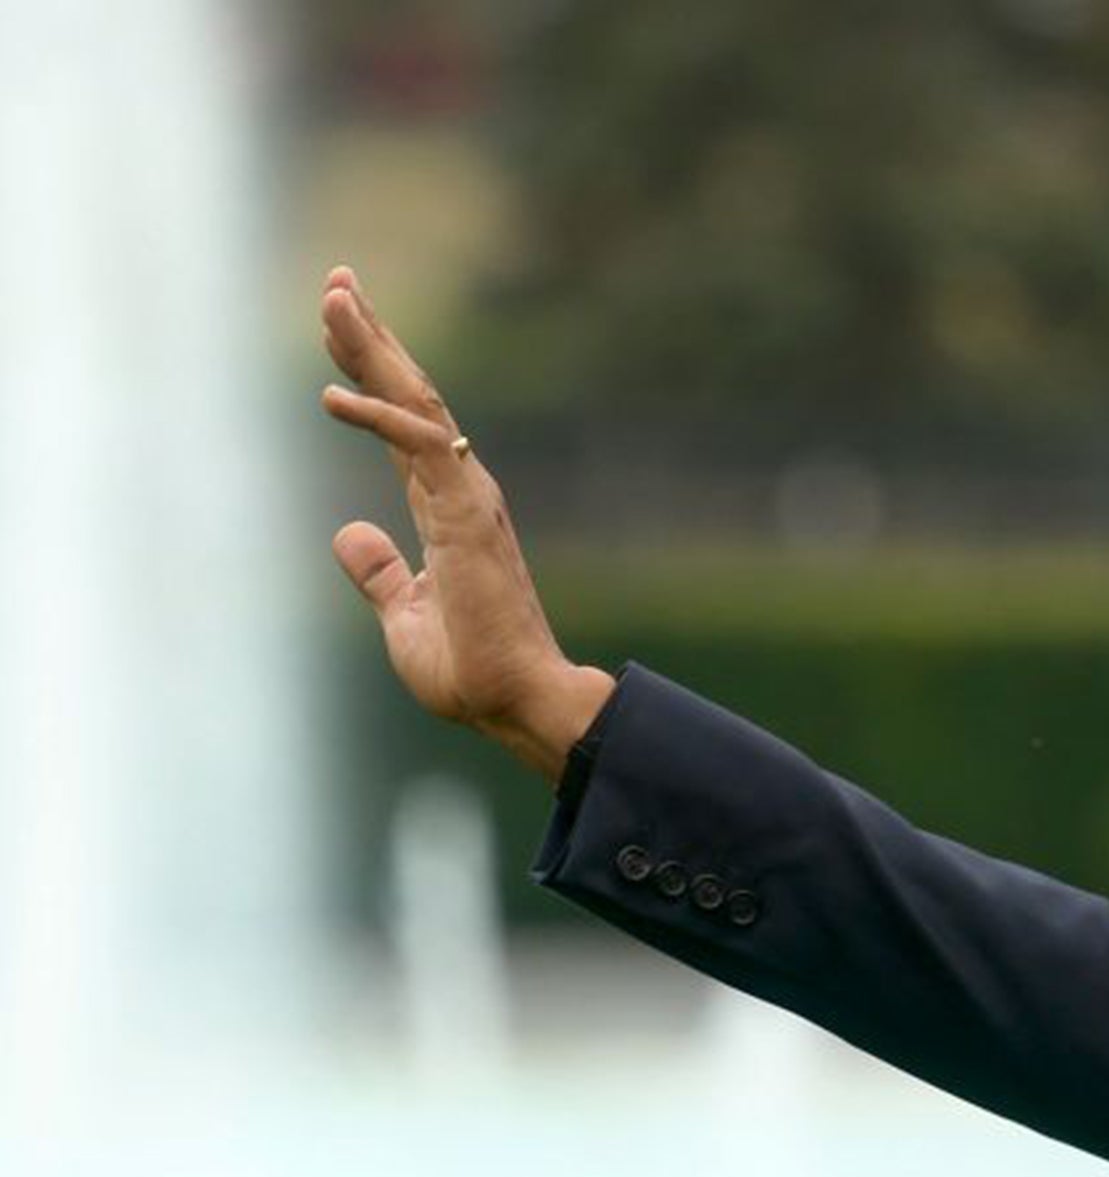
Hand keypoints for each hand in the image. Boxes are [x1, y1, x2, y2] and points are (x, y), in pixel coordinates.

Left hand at [320, 266, 613, 781]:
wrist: (515, 702)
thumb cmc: (473, 671)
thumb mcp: (404, 616)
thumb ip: (379, 573)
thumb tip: (351, 533)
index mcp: (448, 510)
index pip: (403, 426)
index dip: (370, 373)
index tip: (340, 326)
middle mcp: (463, 492)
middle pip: (411, 395)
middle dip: (372, 336)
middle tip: (337, 281)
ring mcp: (468, 500)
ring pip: (417, 403)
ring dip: (374, 349)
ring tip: (336, 300)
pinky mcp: (465, 516)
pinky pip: (418, 448)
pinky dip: (376, 416)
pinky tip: (331, 394)